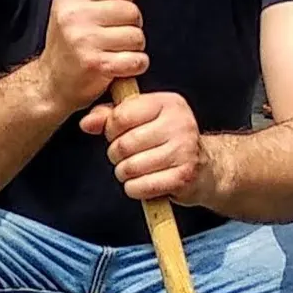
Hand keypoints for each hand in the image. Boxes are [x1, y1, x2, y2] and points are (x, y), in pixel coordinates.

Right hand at [33, 0, 148, 112]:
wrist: (52, 82)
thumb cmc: (71, 43)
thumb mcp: (80, 4)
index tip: (115, 13)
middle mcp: (74, 15)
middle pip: (131, 11)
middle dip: (131, 26)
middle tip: (114, 37)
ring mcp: (83, 40)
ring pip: (136, 36)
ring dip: (133, 48)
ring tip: (115, 51)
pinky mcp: (95, 64)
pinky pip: (136, 60)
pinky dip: (135, 65)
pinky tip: (121, 66)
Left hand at [80, 89, 209, 204]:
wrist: (205, 168)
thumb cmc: (167, 142)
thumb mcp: (142, 120)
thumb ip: (111, 117)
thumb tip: (86, 123)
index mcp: (168, 103)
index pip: (122, 116)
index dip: (111, 130)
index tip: (118, 135)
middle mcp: (179, 123)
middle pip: (123, 144)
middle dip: (117, 155)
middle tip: (128, 156)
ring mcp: (184, 150)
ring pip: (129, 167)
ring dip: (125, 174)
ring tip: (137, 170)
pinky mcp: (183, 176)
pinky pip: (140, 186)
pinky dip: (135, 189)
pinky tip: (145, 183)